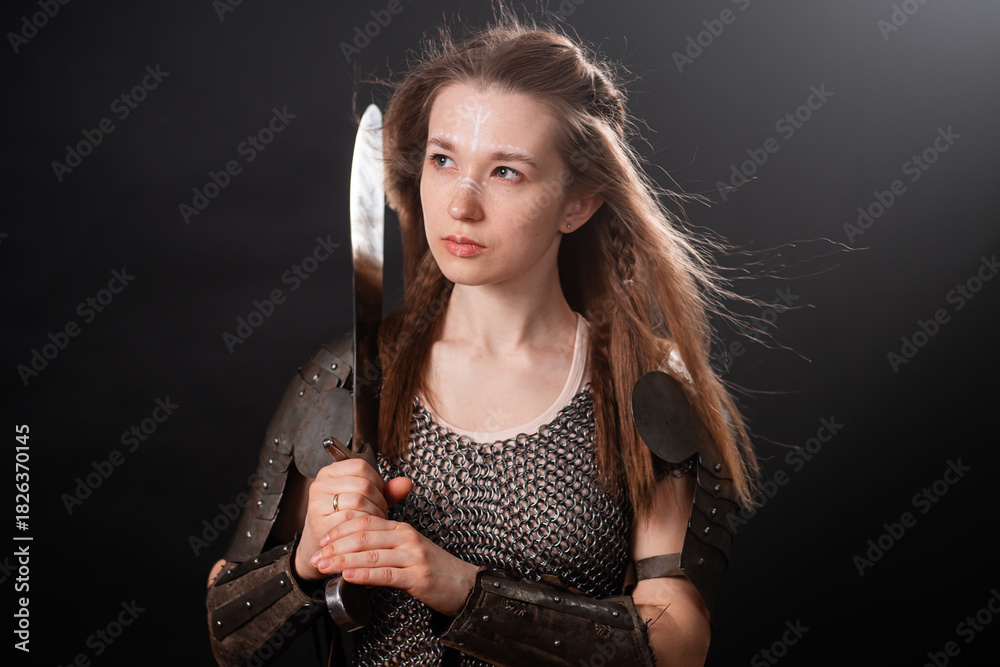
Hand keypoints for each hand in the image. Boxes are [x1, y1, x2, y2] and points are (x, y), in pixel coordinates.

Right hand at [293, 458, 411, 580]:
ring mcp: (316, 504)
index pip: (360, 466)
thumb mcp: (365, 500)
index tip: (379, 494)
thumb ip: (386, 490)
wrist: (323, 548)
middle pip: (362, 484)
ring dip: (374, 514)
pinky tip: (367, 531)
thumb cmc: (345, 520)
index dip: (376, 481)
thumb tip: (407, 483)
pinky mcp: (319, 524)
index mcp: (329, 473)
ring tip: (375, 522)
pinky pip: (350, 521)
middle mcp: (319, 485)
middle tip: (381, 512)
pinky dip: (365, 526)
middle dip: (379, 500)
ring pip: (358, 501)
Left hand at [310, 514, 480, 615]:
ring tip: (325, 567)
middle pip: (364, 536)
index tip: (323, 541)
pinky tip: (349, 577)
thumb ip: (382, 551)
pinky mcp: (417, 576)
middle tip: (317, 557)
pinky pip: (386, 573)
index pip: (365, 521)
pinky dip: (364, 574)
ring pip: (370, 554)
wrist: (465, 585)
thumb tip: (353, 560)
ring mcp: (412, 556)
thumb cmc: (434, 570)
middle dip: (336, 546)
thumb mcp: (407, 553)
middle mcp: (406, 538)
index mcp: (401, 529)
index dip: (340, 529)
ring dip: (343, 561)